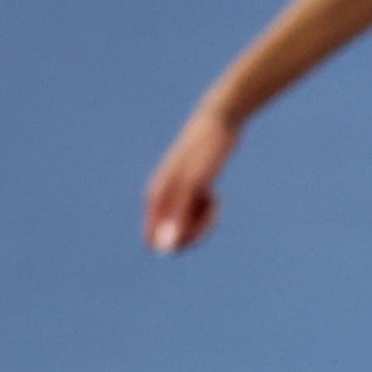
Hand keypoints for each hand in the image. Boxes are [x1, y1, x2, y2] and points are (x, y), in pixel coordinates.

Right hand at [143, 105, 236, 253]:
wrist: (219, 123)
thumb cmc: (205, 150)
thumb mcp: (194, 185)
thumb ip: (177, 217)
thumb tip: (164, 248)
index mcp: (155, 199)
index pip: (152, 242)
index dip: (176, 244)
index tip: (196, 227)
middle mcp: (161, 201)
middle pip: (172, 240)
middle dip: (195, 233)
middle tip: (212, 210)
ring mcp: (175, 198)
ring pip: (186, 230)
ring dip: (204, 222)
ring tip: (214, 198)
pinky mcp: (190, 194)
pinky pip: (196, 218)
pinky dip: (208, 213)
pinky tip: (214, 195)